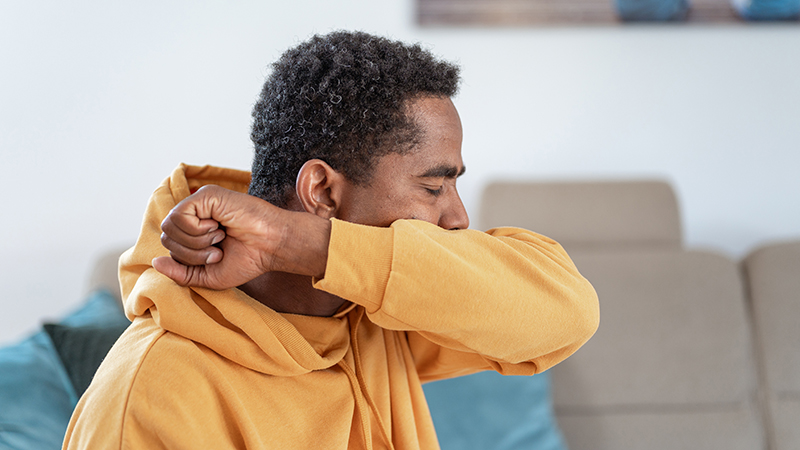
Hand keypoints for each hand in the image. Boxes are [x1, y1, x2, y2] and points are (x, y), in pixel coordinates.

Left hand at [152, 185, 330, 289]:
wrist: (272, 247)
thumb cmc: (247, 260)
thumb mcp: (207, 276)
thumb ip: (180, 273)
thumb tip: (155, 262)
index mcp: (194, 231)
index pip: (170, 246)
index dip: (188, 259)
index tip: (217, 257)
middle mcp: (195, 214)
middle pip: (167, 237)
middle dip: (191, 253)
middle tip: (218, 250)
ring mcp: (199, 202)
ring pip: (170, 227)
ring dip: (196, 242)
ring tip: (219, 237)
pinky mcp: (205, 195)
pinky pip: (180, 216)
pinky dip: (197, 230)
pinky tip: (218, 227)